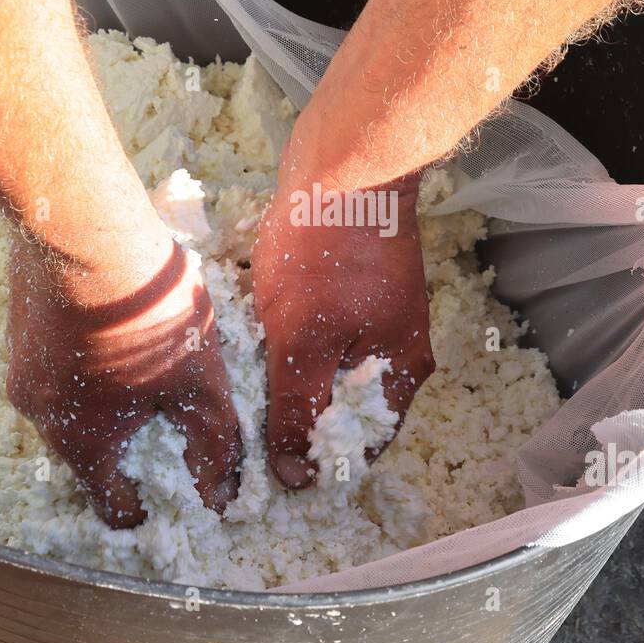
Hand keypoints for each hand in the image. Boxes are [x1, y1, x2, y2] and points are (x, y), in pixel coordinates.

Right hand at [5, 230, 241, 526]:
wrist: (83, 228)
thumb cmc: (146, 313)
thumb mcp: (201, 383)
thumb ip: (213, 444)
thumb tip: (219, 495)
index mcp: (80, 442)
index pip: (106, 501)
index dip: (138, 505)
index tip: (157, 498)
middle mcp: (38, 413)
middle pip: (85, 446)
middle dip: (124, 437)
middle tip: (164, 411)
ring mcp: (19, 363)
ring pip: (69, 396)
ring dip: (104, 388)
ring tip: (143, 358)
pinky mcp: (17, 320)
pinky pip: (55, 354)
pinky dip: (85, 351)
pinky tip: (116, 320)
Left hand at [252, 172, 433, 487]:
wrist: (343, 162)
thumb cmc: (326, 255)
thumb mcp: (304, 344)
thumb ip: (298, 414)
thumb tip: (295, 479)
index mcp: (400, 372)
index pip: (360, 443)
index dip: (317, 462)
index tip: (268, 468)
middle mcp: (395, 348)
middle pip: (343, 407)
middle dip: (297, 418)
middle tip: (245, 420)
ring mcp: (375, 313)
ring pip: (328, 368)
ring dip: (289, 376)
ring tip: (243, 377)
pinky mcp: (350, 285)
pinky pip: (319, 331)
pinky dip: (289, 338)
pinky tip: (253, 331)